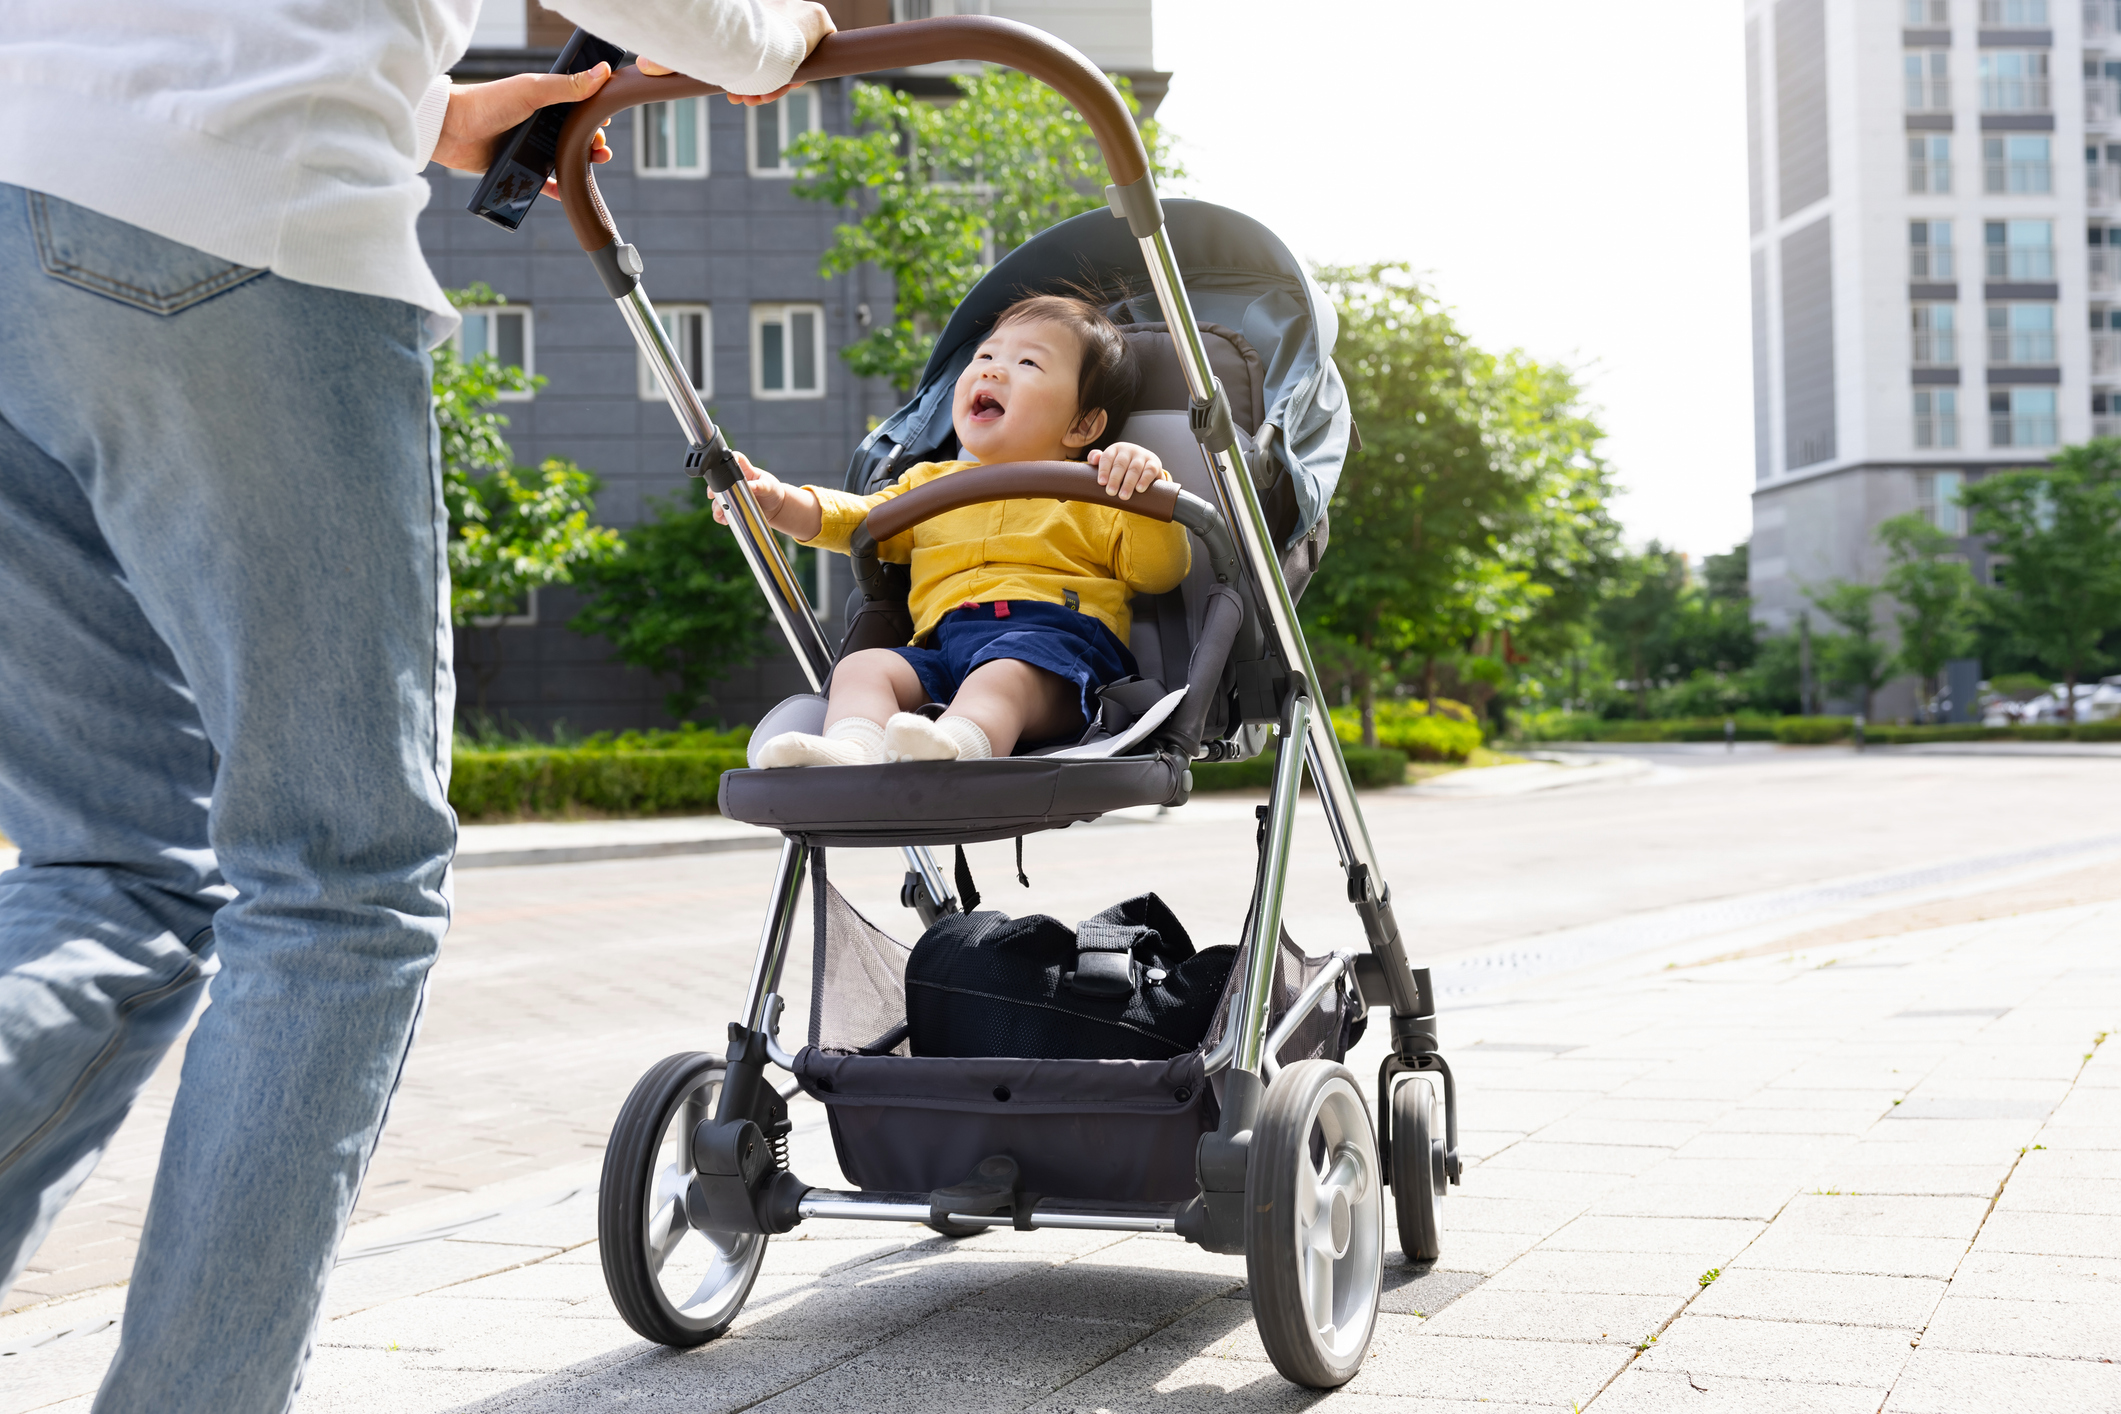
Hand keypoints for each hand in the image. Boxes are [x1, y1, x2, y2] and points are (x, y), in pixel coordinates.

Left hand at [433, 64, 613, 195]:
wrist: (449, 128)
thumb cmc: (487, 102)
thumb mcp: (531, 90)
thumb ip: (566, 86)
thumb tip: (603, 73)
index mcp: (542, 100)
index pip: (575, 106)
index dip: (592, 113)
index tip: (605, 119)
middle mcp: (536, 122)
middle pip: (573, 134)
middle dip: (591, 141)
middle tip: (600, 147)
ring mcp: (528, 146)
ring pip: (563, 158)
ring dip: (581, 163)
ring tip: (593, 164)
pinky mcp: (518, 168)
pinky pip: (543, 183)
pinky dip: (558, 189)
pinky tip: (570, 192)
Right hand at [640, 1, 835, 106]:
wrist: (750, 22)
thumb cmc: (718, 26)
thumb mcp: (698, 42)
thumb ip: (673, 55)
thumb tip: (643, 68)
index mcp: (754, 15)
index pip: (753, 49)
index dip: (741, 72)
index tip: (730, 91)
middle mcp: (778, 14)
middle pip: (771, 60)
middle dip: (753, 83)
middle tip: (738, 98)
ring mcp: (801, 19)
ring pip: (788, 65)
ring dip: (768, 86)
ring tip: (748, 98)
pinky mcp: (820, 24)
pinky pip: (810, 62)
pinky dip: (790, 81)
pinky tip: (768, 92)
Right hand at [712, 452, 788, 523]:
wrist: (776, 507)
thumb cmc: (773, 491)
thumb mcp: (768, 486)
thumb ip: (759, 486)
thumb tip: (749, 487)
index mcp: (746, 470)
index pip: (736, 459)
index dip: (728, 458)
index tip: (722, 464)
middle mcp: (736, 481)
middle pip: (719, 481)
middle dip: (713, 488)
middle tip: (712, 495)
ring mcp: (733, 494)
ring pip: (719, 498)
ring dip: (717, 505)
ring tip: (720, 512)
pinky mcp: (734, 506)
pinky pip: (724, 511)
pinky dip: (721, 516)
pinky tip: (724, 519)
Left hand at [1088, 443, 1168, 501]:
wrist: (1144, 467)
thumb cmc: (1122, 467)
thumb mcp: (1109, 462)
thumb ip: (1097, 460)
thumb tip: (1093, 459)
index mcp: (1116, 449)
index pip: (1107, 457)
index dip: (1104, 470)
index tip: (1101, 483)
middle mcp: (1129, 449)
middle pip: (1120, 464)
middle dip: (1115, 479)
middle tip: (1110, 492)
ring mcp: (1142, 455)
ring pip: (1134, 468)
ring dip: (1128, 483)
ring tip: (1123, 496)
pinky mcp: (1154, 463)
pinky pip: (1149, 470)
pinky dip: (1144, 480)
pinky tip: (1139, 489)